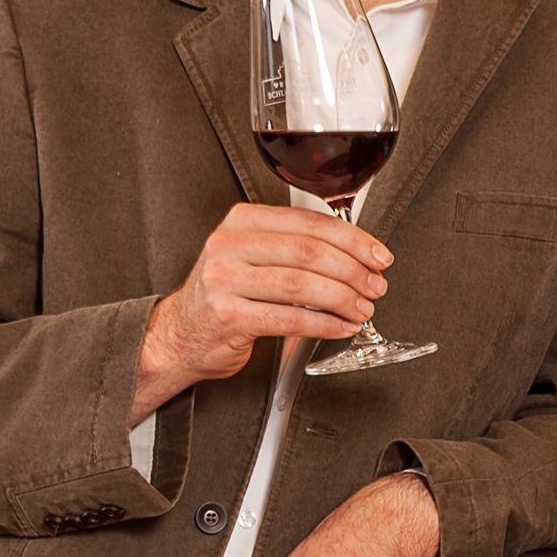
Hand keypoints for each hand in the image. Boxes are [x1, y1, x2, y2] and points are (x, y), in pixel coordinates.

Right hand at [136, 203, 391, 417]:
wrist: (179, 335)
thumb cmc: (223, 297)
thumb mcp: (251, 257)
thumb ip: (293, 248)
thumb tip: (357, 255)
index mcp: (240, 222)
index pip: (308, 222)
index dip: (352, 239)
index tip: (377, 255)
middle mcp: (228, 245)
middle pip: (309, 251)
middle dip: (353, 270)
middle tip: (374, 285)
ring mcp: (224, 280)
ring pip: (302, 284)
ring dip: (342, 298)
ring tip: (361, 308)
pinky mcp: (228, 316)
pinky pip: (289, 319)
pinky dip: (323, 324)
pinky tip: (339, 327)